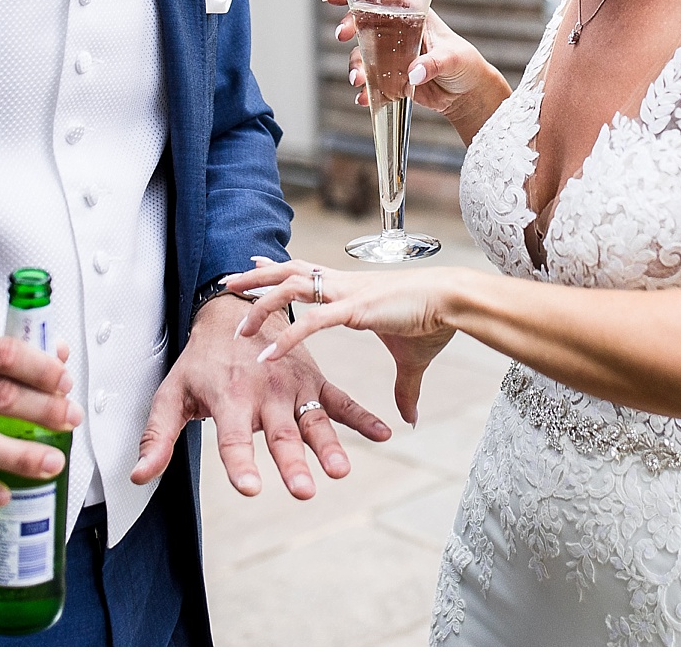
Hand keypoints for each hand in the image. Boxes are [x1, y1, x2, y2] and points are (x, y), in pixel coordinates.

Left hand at [132, 295, 389, 498]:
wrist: (234, 310)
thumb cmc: (200, 360)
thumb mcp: (171, 394)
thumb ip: (157, 437)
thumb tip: (138, 477)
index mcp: (228, 397)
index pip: (231, 439)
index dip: (239, 463)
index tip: (249, 488)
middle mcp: (264, 393)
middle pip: (279, 435)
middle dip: (291, 463)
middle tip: (303, 491)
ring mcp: (293, 387)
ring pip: (312, 421)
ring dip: (329, 446)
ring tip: (340, 471)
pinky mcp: (314, 381)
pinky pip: (341, 401)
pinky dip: (362, 417)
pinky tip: (384, 434)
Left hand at [230, 259, 465, 425]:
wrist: (454, 303)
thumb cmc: (435, 321)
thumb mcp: (412, 360)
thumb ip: (404, 389)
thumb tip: (410, 418)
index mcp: (352, 289)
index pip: (307, 270)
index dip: (280, 266)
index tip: (256, 263)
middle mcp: (344, 285)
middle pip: (289, 271)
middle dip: (257, 277)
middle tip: (227, 282)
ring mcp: (347, 295)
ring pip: (292, 288)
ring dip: (262, 304)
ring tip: (239, 326)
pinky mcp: (355, 310)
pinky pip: (312, 321)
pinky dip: (287, 337)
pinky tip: (268, 354)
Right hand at [324, 0, 508, 134]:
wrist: (467, 93)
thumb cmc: (465, 64)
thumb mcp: (452, 59)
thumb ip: (433, 64)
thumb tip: (413, 74)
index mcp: (413, 12)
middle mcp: (397, 29)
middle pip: (363, 21)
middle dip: (348, 26)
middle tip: (342, 35)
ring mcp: (391, 53)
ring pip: (362, 53)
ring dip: (355, 65)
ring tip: (358, 81)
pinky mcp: (389, 75)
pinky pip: (369, 80)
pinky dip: (364, 89)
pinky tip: (365, 98)